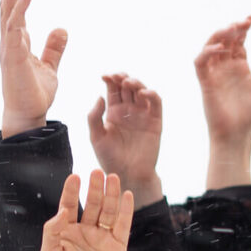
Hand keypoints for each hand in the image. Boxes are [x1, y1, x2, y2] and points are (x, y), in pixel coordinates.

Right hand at [0, 0, 66, 138]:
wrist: (28, 116)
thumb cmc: (35, 94)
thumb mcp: (50, 66)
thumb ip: (54, 47)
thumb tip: (61, 29)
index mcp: (18, 42)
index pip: (17, 9)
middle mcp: (10, 42)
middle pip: (9, 6)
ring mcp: (9, 50)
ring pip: (9, 14)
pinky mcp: (12, 59)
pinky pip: (15, 31)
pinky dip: (19, 13)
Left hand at [41, 170, 134, 250]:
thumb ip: (53, 231)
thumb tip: (62, 211)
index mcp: (66, 233)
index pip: (69, 206)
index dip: (71, 192)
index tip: (74, 177)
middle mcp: (85, 232)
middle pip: (91, 205)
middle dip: (94, 188)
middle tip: (97, 171)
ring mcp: (102, 238)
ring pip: (107, 211)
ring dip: (110, 194)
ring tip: (112, 177)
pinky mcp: (118, 246)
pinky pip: (123, 225)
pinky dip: (126, 210)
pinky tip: (127, 195)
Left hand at [86, 75, 163, 206]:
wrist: (127, 175)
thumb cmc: (109, 158)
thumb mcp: (96, 137)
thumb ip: (94, 117)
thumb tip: (99, 96)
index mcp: (113, 112)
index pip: (113, 89)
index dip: (110, 79)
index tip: (104, 75)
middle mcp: (128, 110)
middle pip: (127, 86)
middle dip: (122, 78)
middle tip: (117, 77)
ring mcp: (142, 114)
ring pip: (141, 91)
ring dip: (136, 83)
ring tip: (128, 82)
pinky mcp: (155, 121)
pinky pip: (156, 103)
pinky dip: (152, 95)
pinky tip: (143, 93)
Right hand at [194, 17, 250, 187]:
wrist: (238, 135)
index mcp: (241, 68)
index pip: (238, 42)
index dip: (242, 29)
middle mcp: (226, 69)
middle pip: (224, 40)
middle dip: (231, 28)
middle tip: (243, 24)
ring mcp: (215, 75)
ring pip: (209, 47)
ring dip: (218, 36)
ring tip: (231, 30)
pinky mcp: (205, 83)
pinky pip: (200, 63)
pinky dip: (206, 52)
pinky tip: (220, 49)